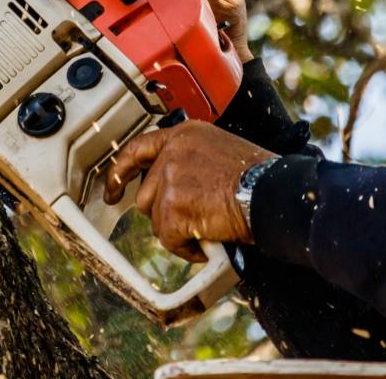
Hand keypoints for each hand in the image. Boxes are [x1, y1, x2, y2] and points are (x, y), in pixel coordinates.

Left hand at [103, 121, 273, 257]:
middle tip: (190, 222)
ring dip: (178, 231)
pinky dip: (187, 249)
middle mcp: (172, 152)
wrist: (273, 195)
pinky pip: (169, 239)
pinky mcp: (173, 207)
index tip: (112, 188)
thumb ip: (192, 162)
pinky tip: (208, 243)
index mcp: (184, 135)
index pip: (138, 148)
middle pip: (146, 194)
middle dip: (165, 213)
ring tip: (207, 230)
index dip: (120, 171)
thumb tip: (177, 188)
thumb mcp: (220, 153)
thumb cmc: (259, 179)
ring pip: (156, 219)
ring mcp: (170, 178)